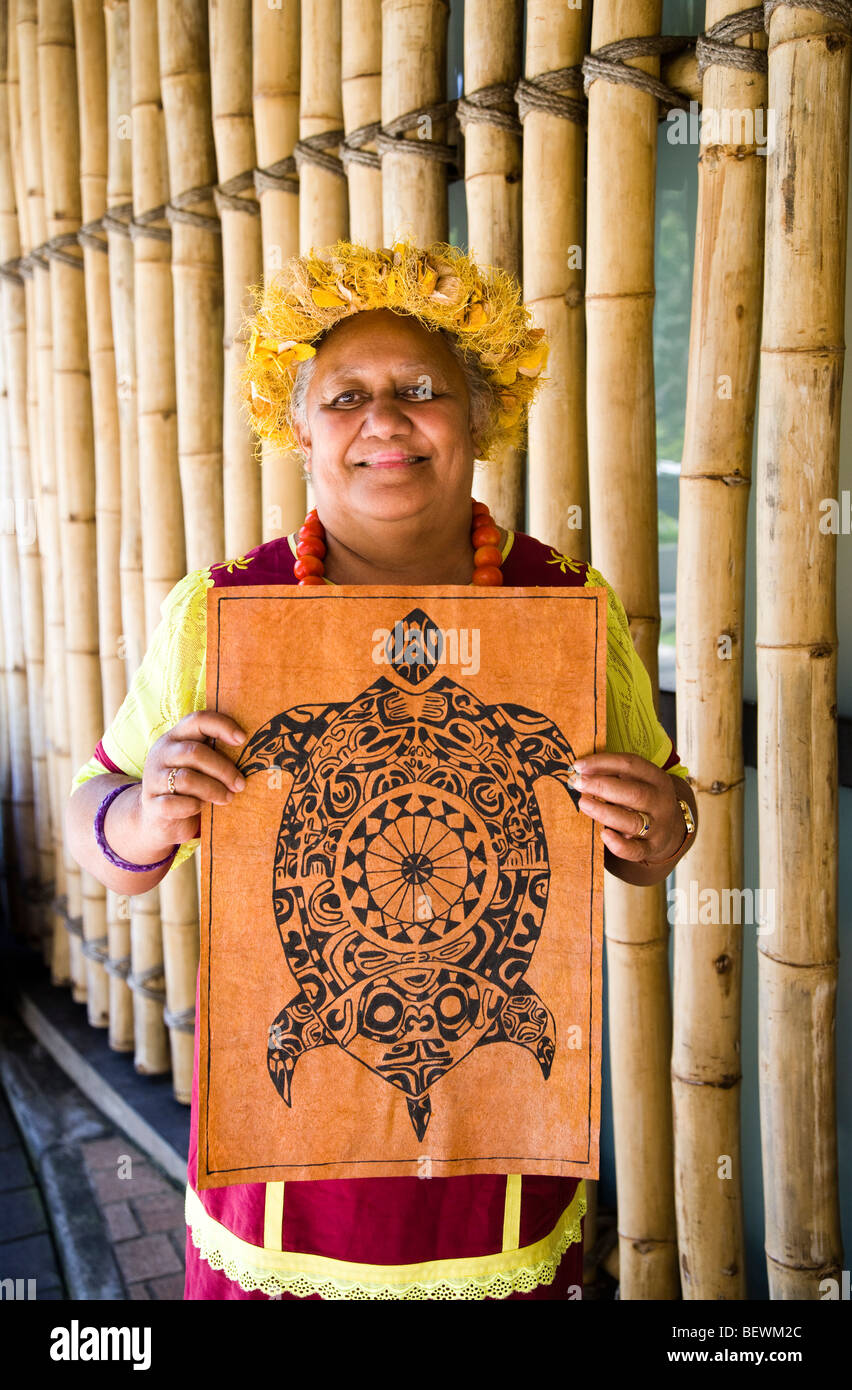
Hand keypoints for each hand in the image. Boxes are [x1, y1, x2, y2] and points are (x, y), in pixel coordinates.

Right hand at [133, 710, 247, 853]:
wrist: (158, 819)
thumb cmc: (190, 788)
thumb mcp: (200, 767)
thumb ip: (217, 756)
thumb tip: (256, 754)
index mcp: (176, 738)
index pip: (198, 720)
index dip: (222, 726)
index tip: (243, 739)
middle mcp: (161, 753)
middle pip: (195, 753)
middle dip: (223, 769)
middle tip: (241, 784)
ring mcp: (153, 778)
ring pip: (186, 779)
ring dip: (213, 789)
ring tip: (228, 798)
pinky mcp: (151, 804)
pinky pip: (174, 804)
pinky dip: (192, 807)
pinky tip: (201, 809)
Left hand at [569, 752, 690, 865]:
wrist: (669, 830)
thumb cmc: (642, 800)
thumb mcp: (637, 781)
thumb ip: (614, 775)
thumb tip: (581, 769)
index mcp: (657, 778)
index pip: (631, 765)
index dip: (603, 762)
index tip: (578, 765)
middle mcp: (661, 802)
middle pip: (634, 793)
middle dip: (602, 786)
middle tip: (578, 783)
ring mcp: (658, 827)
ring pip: (632, 822)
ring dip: (604, 812)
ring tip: (583, 803)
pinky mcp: (652, 848)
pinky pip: (636, 850)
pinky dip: (619, 845)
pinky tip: (603, 834)